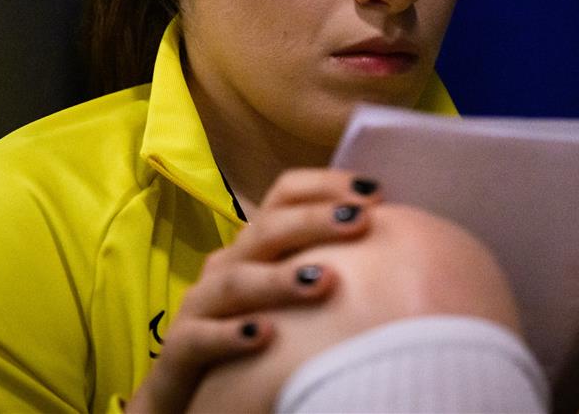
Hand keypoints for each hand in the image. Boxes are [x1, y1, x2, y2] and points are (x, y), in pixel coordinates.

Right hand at [125, 169, 380, 412]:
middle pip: (266, 229)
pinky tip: (264, 335)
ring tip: (324, 280)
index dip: (325, 185)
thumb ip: (329, 264)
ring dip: (279, 278)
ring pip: (235, 281)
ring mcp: (201, 305)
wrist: (190, 394)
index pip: (284, 194)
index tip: (374, 193)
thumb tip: (398, 246)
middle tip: (361, 220)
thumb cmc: (259, 338)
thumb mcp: (291, 295)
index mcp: (255, 245)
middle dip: (314, 221)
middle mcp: (227, 265)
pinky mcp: (180, 349)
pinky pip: (199, 338)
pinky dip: (230, 335)